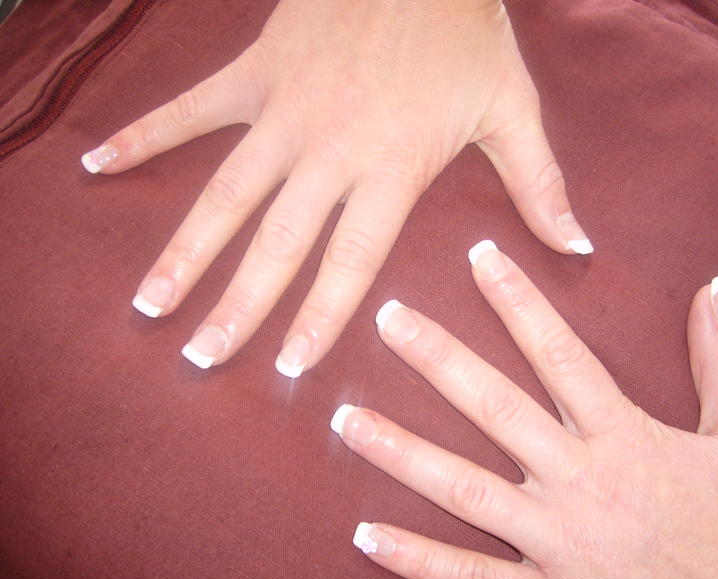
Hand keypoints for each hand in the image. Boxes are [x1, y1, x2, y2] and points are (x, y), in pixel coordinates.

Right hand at [81, 0, 591, 374]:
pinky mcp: (255, 72)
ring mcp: (284, 112)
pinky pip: (191, 109)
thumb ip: (541, 187)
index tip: (289, 366)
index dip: (320, 317)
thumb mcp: (514, 110)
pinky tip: (98, 165)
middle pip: (278, 244)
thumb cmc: (468, 35)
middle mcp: (330, 152)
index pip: (351, 261)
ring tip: (152, 303)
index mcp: (392, 169)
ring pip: (225, 194)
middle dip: (240, 306)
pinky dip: (144, 136)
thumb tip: (580, 247)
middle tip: (205, 358)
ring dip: (185, 251)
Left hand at [330, 241, 717, 578]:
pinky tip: (365, 535)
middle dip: (438, 359)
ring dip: (401, 452)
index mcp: (628, 439)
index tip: (478, 256)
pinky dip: (417, 559)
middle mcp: (582, 484)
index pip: (560, 353)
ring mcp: (557, 544)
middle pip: (496, 408)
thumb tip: (716, 289)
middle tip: (387, 319)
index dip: (517, 300)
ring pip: (464, 490)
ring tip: (347, 420)